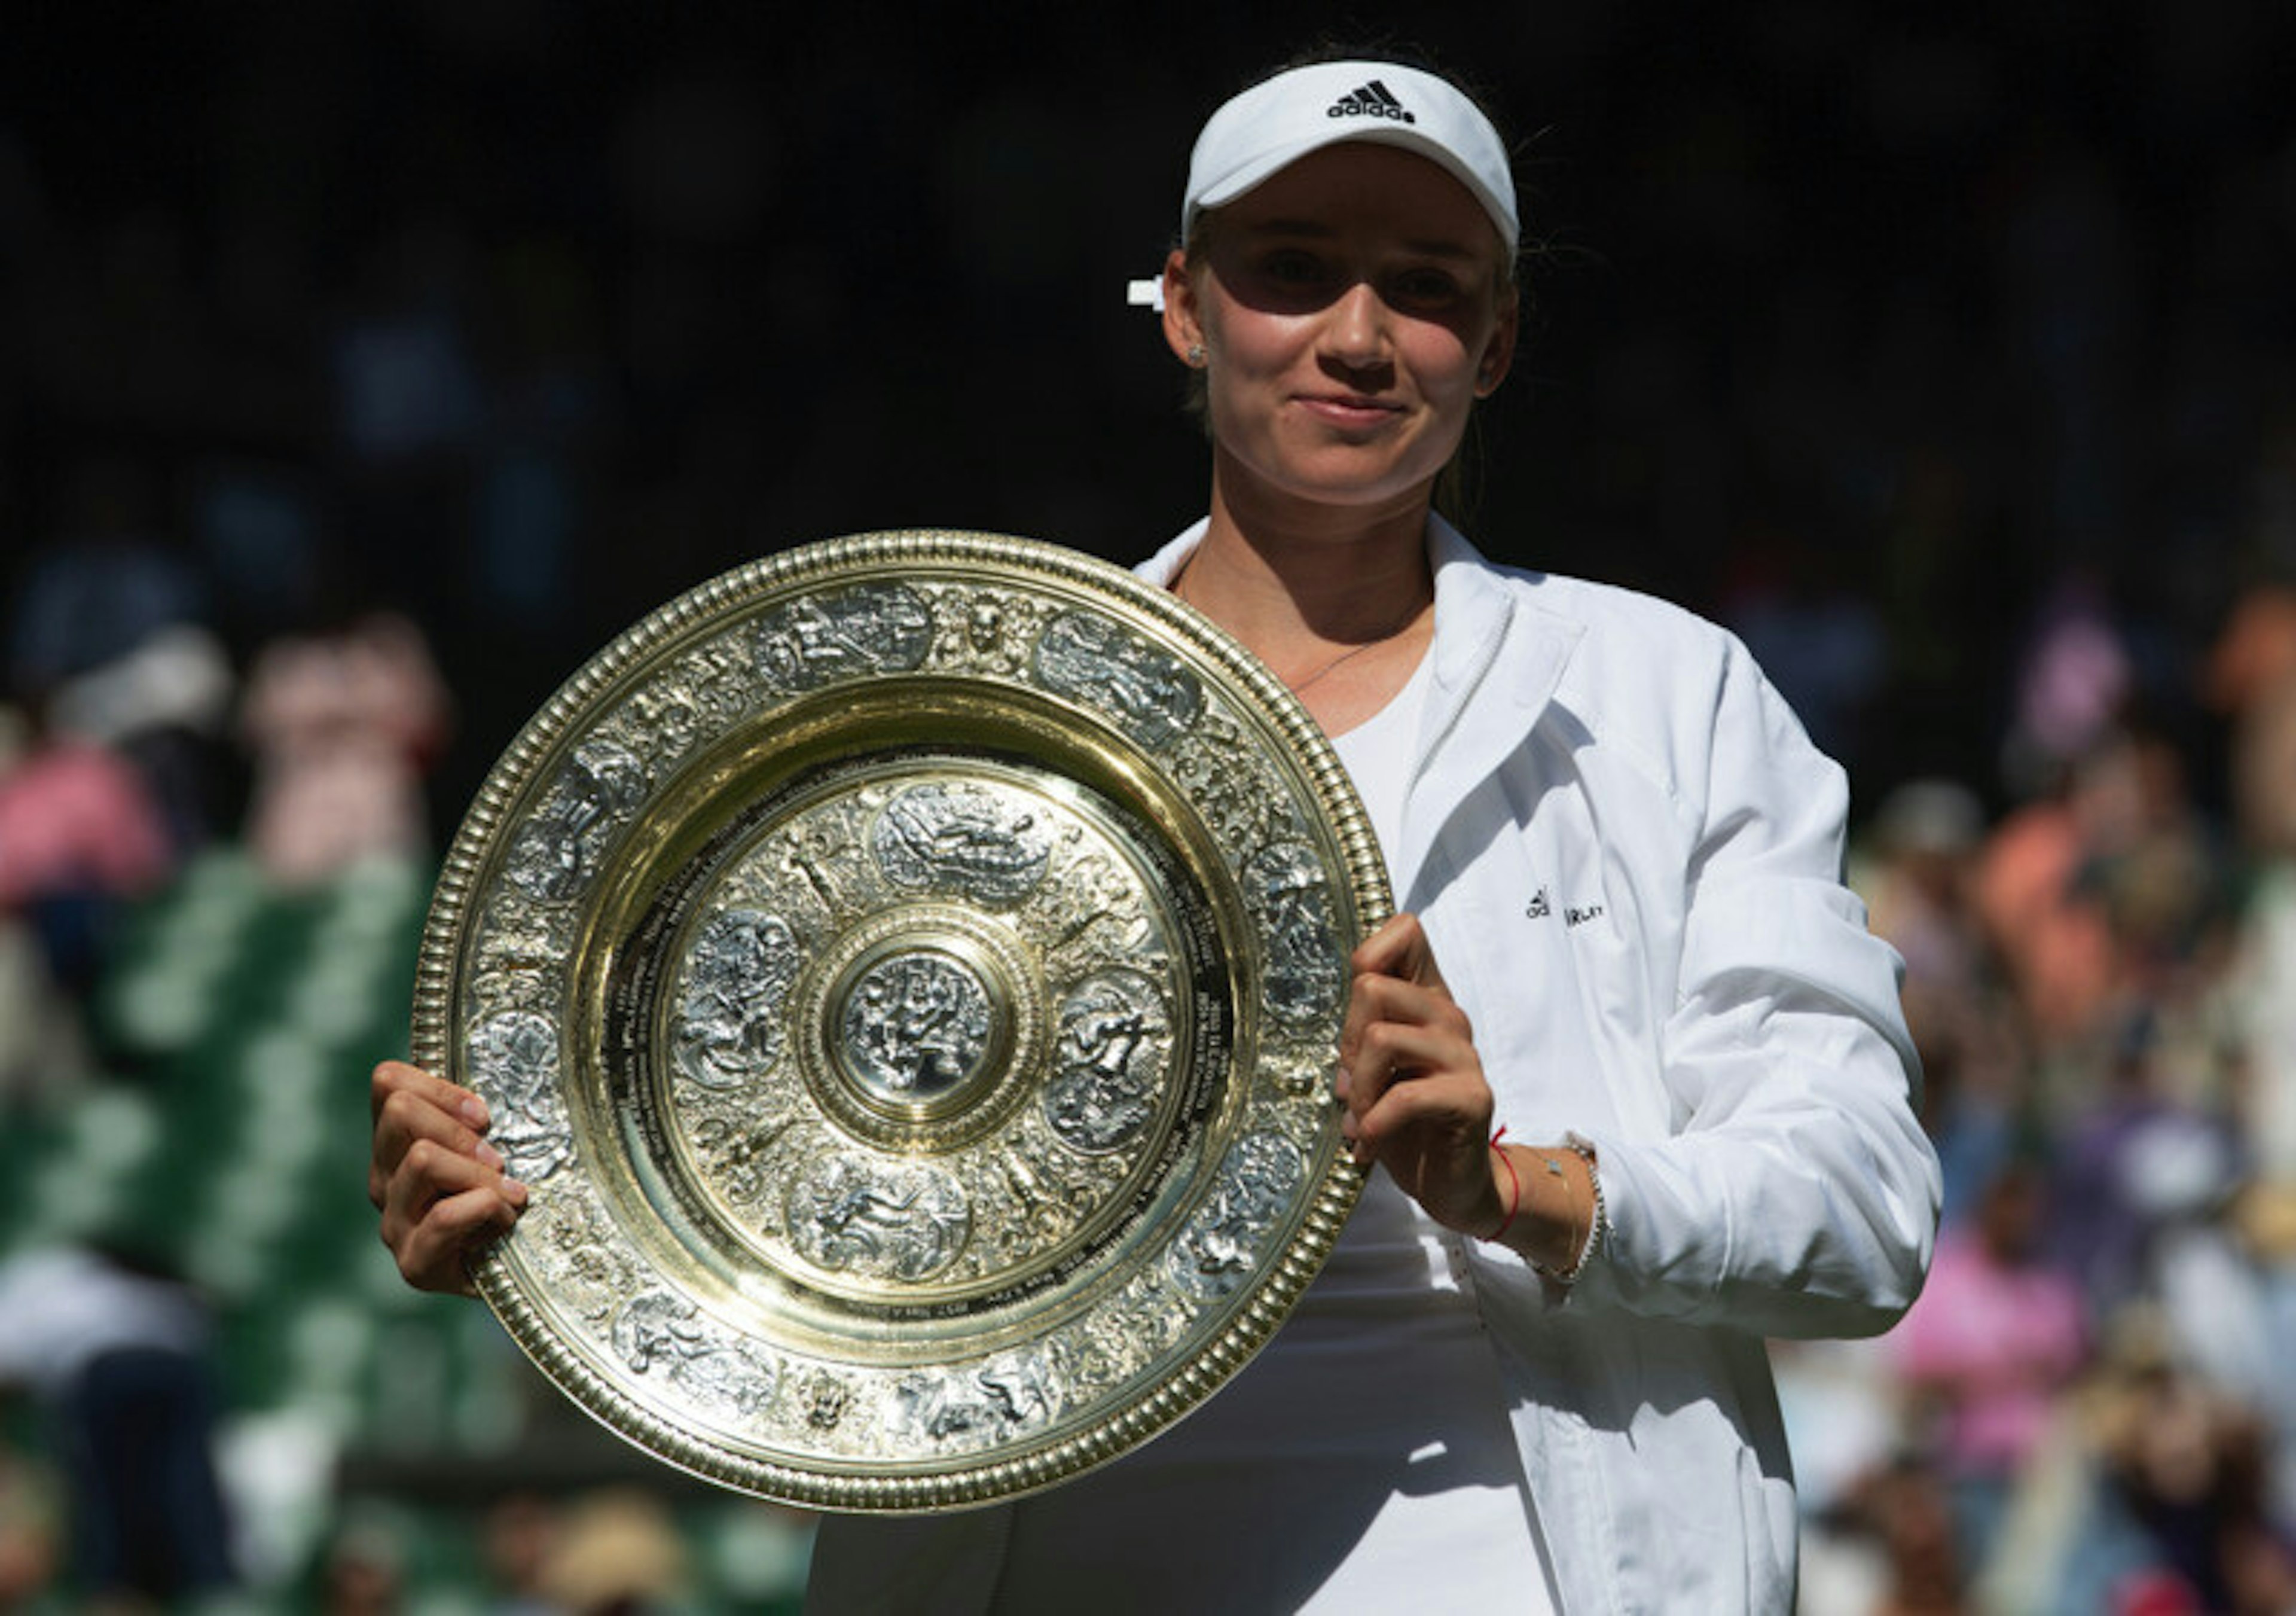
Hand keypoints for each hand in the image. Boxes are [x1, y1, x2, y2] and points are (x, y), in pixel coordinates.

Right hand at [370, 1059, 527, 1295]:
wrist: (515, 1272)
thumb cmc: (508, 1197)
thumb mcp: (491, 1144)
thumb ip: (476, 1115)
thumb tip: (491, 1080)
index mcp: (396, 1143)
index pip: (387, 1081)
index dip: (440, 1087)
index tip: (483, 1115)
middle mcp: (384, 1178)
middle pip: (401, 1112)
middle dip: (461, 1131)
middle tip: (499, 1160)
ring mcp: (394, 1221)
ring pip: (423, 1158)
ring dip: (479, 1173)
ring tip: (509, 1195)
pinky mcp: (413, 1261)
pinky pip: (445, 1215)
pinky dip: (487, 1210)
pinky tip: (505, 1222)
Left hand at [1335, 913, 1501, 1235]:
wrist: (1453, 1182)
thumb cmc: (1406, 1123)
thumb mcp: (1375, 1070)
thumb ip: (1361, 1034)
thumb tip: (1340, 1033)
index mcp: (1425, 999)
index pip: (1405, 931)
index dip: (1368, 957)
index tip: (1356, 1015)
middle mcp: (1448, 1017)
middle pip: (1372, 987)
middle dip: (1346, 1041)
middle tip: (1351, 1085)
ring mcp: (1463, 1055)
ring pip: (1380, 1039)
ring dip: (1358, 1089)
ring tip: (1360, 1120)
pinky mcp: (1471, 1097)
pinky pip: (1405, 1095)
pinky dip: (1375, 1123)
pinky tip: (1369, 1145)